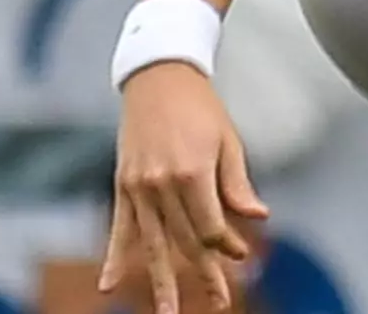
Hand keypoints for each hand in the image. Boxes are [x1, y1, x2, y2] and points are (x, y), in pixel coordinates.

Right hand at [103, 64, 267, 313]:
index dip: (228, 246)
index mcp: (192, 173)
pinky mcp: (124, 186)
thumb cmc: (200, 107)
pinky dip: (113, 259)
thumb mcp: (228, 141)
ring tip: (167, 313)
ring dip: (160, 281)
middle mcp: (162, 184)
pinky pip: (120, 229)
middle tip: (219, 301)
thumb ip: (237, 184)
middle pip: (185, 240)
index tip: (242, 256)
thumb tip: (259, 217)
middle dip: (204, 272)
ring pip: (153, 244)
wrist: (158, 77)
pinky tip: (108, 286)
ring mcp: (139, 187)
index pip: (211, 227)